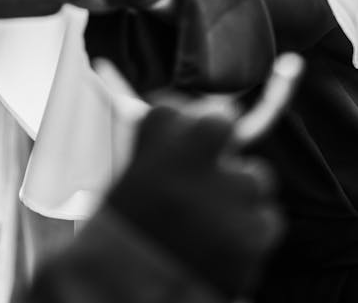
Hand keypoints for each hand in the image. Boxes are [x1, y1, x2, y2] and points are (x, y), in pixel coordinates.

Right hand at [107, 102, 282, 297]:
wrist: (132, 300)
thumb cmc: (125, 248)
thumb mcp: (125, 191)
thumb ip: (153, 154)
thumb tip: (180, 124)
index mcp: (151, 158)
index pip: (169, 110)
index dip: (177, 119)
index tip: (180, 128)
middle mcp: (191, 170)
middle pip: (220, 122)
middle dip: (220, 131)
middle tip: (216, 149)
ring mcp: (227, 201)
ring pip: (254, 174)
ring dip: (240, 190)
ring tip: (218, 215)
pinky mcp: (251, 237)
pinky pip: (268, 218)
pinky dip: (253, 228)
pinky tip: (229, 243)